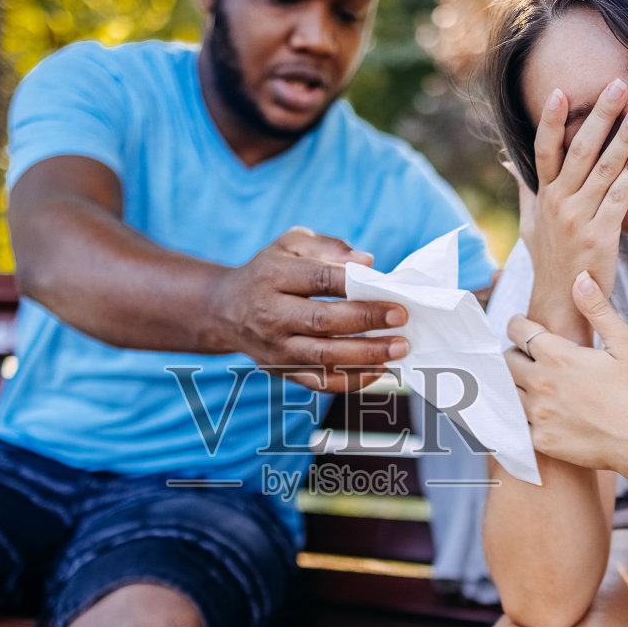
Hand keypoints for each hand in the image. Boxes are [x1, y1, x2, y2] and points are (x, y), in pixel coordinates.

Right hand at [214, 226, 408, 392]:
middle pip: (322, 321)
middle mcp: (270, 315)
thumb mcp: (291, 243)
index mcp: (272, 276)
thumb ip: (329, 246)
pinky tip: (380, 369)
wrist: (226, 310)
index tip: (387, 287)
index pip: (318, 279)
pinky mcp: (282, 372)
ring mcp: (275, 349)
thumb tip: (367, 262)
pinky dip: (353, 380)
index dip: (354, 283)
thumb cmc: (270, 271)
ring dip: (366, 355)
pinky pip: (321, 382)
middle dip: (366, 320)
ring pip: (324, 357)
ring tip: (399, 348)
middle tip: (401, 317)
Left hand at [506, 270, 627, 475]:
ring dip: (515, 386)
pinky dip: (520, 417)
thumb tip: (580, 278)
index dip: (518, 325)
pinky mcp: (541, 440)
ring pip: (507, 393)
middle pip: (506, 362)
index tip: (522, 327)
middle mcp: (541, 383)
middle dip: (514, 355)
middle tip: (527, 357)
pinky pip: (516, 425)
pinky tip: (535, 414)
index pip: (518, 330)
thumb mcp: (626, 344)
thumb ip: (598, 310)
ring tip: (532, 385)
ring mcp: (538, 414)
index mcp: (558, 355)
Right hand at [524, 82, 627, 336]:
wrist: (561, 303)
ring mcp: (579, 218)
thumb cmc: (549, 262)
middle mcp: (559, 204)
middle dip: (599, 115)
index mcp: (543, 197)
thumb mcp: (530, 225)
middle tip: (616, 86)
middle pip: (579, 150)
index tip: (560, 91)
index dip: (550, 120)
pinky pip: (620, 196)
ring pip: (604, 168)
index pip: (544, 150)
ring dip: (624, 137)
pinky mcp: (602, 235)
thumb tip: (508, 162)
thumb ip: (525, 190)